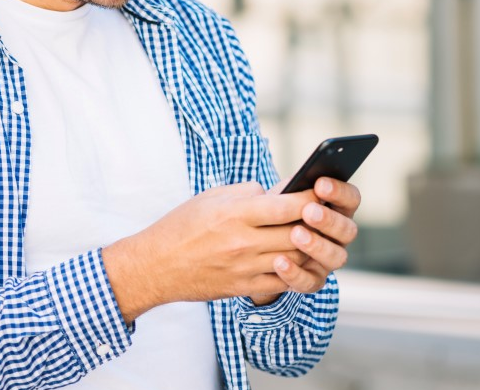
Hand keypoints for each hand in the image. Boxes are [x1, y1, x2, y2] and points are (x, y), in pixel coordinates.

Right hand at [102, 182, 313, 323]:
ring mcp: (245, 268)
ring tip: (313, 234)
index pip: (287, 206)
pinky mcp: (243, 287)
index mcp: (235, 213)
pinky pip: (282, 281)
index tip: (322, 191)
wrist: (155, 267)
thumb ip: (249, 192)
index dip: (310, 198)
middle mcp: (243, 242)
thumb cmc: (181, 226)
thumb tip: (280, 192)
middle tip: (324, 213)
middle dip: (316, 223)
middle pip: (297, 233)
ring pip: (295, 258)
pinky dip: (295, 270)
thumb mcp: (212, 197)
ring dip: (309, 246)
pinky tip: (297, 258)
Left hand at [266, 177, 360, 295]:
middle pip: (348, 230)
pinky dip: (295, 273)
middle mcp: (338, 236)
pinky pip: (310, 282)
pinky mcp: (312, 280)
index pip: (351, 199)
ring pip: (337, 257)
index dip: (340, 192)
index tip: (320, 184)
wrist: (256, 246)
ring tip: (295, 234)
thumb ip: (291, 191)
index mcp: (337, 210)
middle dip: (329, 220)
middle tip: (309, 211)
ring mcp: (328, 260)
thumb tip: (297, 180)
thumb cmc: (273, 214)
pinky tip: (279, 261)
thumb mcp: (280, 198)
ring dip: (317, 245)